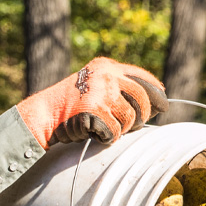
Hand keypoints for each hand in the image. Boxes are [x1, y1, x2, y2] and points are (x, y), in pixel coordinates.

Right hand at [17, 57, 168, 148]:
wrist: (42, 115)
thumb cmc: (69, 107)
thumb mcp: (93, 87)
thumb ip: (117, 90)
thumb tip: (153, 105)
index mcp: (106, 67)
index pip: (142, 78)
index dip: (156, 92)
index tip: (163, 105)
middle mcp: (106, 76)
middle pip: (142, 99)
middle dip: (141, 117)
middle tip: (133, 126)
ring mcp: (101, 93)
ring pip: (130, 118)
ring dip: (120, 129)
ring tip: (103, 127)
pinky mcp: (95, 111)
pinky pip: (115, 132)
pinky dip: (107, 137)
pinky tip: (93, 133)